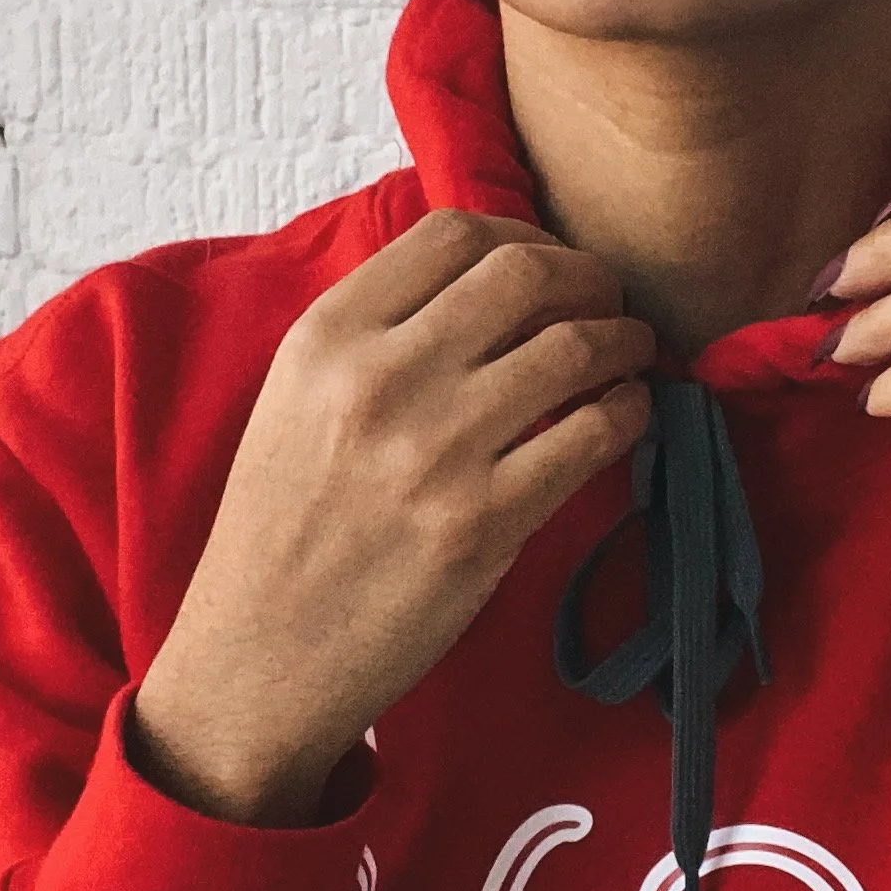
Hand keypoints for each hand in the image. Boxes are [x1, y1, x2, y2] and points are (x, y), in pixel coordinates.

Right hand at [130, 212, 656, 824]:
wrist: (259, 659)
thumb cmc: (285, 527)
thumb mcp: (297, 398)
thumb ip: (377, 331)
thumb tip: (488, 275)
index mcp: (326, 337)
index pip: (455, 232)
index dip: (527, 237)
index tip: (554, 266)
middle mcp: (378, 379)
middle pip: (526, 274)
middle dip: (590, 280)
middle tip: (610, 306)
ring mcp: (434, 452)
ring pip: (573, 348)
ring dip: (622, 343)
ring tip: (631, 356)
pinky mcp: (483, 524)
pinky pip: (593, 436)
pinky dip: (628, 413)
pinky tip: (624, 417)